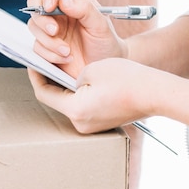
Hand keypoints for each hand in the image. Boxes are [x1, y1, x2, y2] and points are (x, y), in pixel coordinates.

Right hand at [26, 0, 126, 77]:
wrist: (104, 67)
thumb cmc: (106, 43)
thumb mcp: (101, 25)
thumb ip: (85, 10)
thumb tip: (63, 2)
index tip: (50, 6)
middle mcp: (59, 11)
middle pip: (35, 2)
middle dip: (42, 18)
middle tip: (54, 31)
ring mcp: (50, 28)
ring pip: (34, 26)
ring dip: (48, 41)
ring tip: (67, 51)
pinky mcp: (46, 46)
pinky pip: (37, 47)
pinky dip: (50, 54)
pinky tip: (66, 58)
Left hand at [28, 58, 160, 133]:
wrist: (154, 92)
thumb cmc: (126, 78)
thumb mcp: (90, 69)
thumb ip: (71, 76)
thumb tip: (70, 82)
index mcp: (75, 110)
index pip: (45, 94)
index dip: (36, 76)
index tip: (34, 63)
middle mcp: (81, 123)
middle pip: (57, 100)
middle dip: (52, 81)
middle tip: (49, 63)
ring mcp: (92, 126)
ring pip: (70, 104)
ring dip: (66, 88)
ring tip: (66, 68)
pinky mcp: (102, 123)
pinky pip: (84, 107)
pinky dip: (80, 94)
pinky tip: (84, 81)